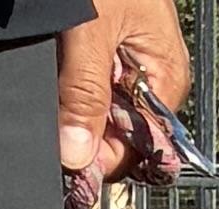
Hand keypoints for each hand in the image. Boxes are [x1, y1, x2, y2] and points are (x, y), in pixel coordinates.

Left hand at [57, 0, 191, 178]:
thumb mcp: (89, 33)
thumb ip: (84, 95)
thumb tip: (77, 156)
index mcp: (165, 77)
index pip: (141, 146)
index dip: (104, 159)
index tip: (68, 165)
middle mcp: (151, 74)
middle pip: (120, 131)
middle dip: (85, 134)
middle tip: (52, 129)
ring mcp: (126, 59)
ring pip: (99, 108)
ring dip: (71, 109)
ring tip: (53, 90)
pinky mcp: (102, 44)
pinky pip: (86, 81)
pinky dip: (65, 85)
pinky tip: (53, 76)